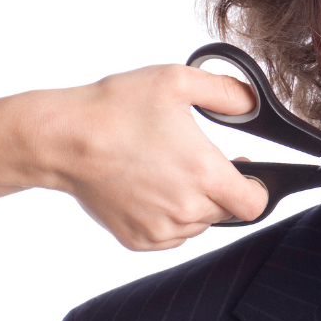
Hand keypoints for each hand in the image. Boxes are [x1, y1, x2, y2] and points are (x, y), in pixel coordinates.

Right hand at [33, 65, 267, 250]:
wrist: (63, 139)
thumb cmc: (116, 109)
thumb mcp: (177, 81)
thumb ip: (227, 92)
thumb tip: (252, 103)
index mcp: (204, 173)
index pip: (255, 203)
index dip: (257, 187)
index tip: (244, 169)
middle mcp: (186, 209)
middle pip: (228, 211)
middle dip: (223, 189)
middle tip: (200, 161)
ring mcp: (160, 229)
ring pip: (199, 225)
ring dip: (196, 204)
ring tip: (170, 172)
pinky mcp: (137, 239)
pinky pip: (171, 237)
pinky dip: (169, 219)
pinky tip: (153, 190)